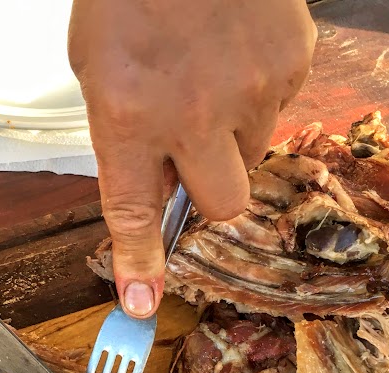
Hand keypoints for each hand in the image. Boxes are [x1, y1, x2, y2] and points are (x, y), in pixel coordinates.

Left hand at [69, 0, 315, 316]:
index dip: (140, 265)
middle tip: (197, 159)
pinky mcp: (293, 63)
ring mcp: (252, 90)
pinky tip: (236, 52)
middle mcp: (194, 114)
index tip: (143, 304)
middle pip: (224, 205)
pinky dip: (257, 93)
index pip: (135, 212)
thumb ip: (123, 132)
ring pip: (253, 152)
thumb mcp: (96, 63)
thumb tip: (155, 186)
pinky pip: (279, 106)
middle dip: (211, 195)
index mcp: (129, 115)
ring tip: (211, 77)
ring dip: (231, 134)